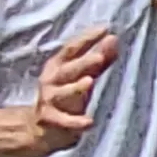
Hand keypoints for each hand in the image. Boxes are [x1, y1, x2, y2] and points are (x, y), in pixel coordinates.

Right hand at [26, 29, 118, 156]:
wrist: (43, 126)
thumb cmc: (67, 94)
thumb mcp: (82, 75)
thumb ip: (99, 60)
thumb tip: (113, 39)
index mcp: (59, 65)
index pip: (72, 49)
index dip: (86, 39)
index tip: (104, 29)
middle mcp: (51, 80)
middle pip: (68, 70)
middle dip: (82, 63)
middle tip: (99, 57)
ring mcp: (49, 100)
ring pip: (62, 93)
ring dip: (75, 88)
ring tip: (89, 82)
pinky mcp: (50, 119)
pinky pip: (64, 121)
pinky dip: (75, 122)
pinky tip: (89, 122)